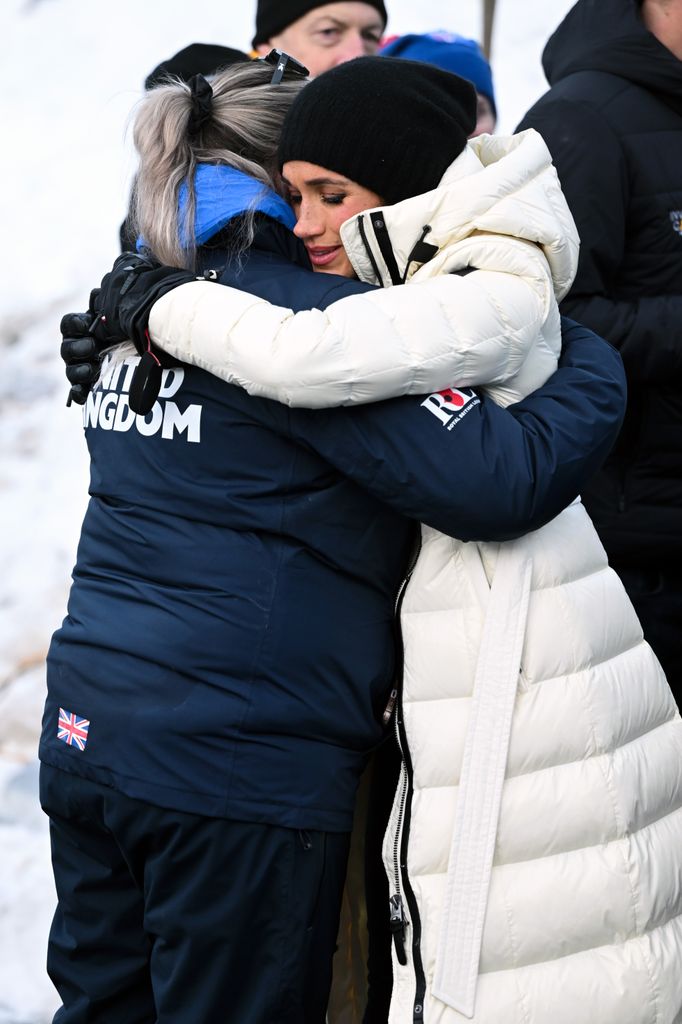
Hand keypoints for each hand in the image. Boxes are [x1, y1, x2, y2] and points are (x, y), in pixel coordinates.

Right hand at [60, 254, 197, 405]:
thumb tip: (132, 257)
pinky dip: (80, 392)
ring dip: (77, 369)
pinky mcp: (99, 387)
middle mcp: (89, 346)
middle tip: (92, 348)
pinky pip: (80, 392)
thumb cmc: (155, 321)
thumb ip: (133, 282)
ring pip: (71, 369)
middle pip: (67, 347)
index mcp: (94, 325)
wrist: (172, 346)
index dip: (77, 325)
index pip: (72, 324)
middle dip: (75, 347)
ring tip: (93, 369)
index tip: (90, 324)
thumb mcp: (144, 301)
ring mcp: (92, 367)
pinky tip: (86, 394)